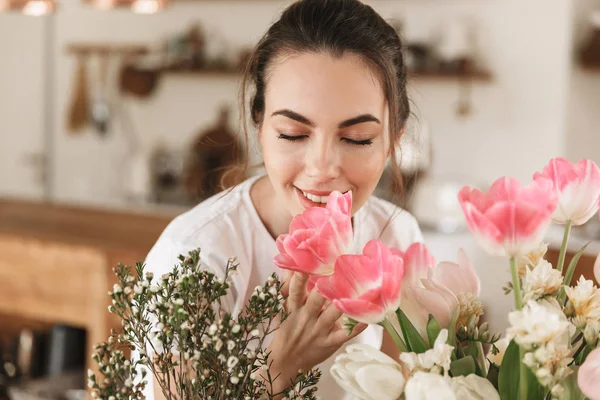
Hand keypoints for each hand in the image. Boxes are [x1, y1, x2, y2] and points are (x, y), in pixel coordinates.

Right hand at [266, 272, 366, 391]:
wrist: (286, 361)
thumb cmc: (286, 328)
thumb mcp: (282, 308)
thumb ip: (287, 285)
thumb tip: (292, 264)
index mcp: (293, 307)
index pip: (296, 289)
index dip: (302, 276)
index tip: (310, 262)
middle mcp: (306, 317)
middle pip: (316, 300)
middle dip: (326, 287)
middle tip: (339, 270)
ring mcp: (318, 330)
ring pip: (331, 315)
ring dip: (342, 303)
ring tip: (355, 288)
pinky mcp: (329, 342)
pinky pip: (344, 334)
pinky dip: (356, 327)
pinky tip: (367, 318)